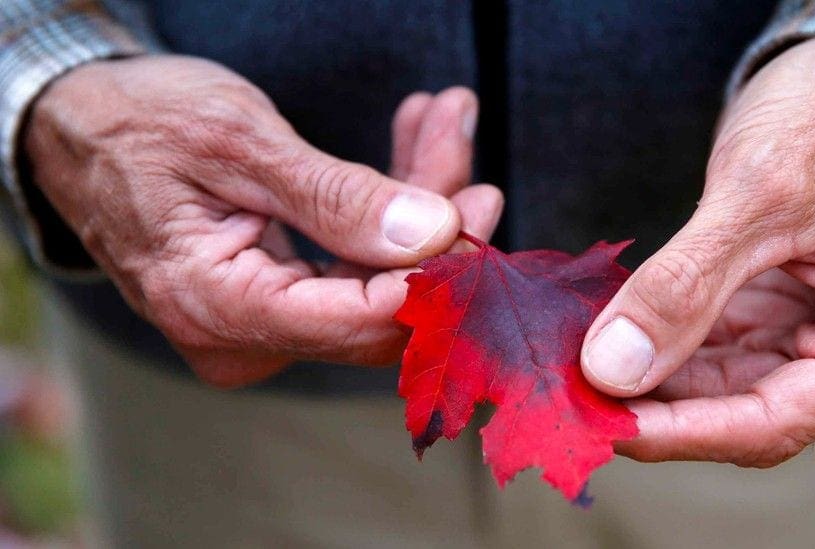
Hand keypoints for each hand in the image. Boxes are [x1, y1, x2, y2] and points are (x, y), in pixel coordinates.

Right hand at [24, 55, 501, 386]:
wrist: (78, 130)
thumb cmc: (138, 125)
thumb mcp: (237, 142)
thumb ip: (336, 198)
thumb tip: (434, 236)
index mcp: (220, 307)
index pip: (363, 319)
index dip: (437, 269)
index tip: (479, 202)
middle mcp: (242, 337)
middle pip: (379, 302)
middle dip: (433, 218)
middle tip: (459, 137)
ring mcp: (259, 326)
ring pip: (374, 281)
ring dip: (415, 201)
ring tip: (438, 121)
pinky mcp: (274, 303)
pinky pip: (351, 270)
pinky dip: (383, 211)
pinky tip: (408, 149)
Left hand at [580, 39, 814, 465]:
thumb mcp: (757, 196)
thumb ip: (684, 287)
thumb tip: (614, 369)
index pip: (772, 423)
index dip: (680, 432)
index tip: (605, 429)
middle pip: (740, 412)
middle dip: (654, 406)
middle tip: (574, 400)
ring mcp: (814, 335)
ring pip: (716, 384)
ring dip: (647, 378)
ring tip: (577, 371)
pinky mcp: (776, 313)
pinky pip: (709, 346)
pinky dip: (658, 343)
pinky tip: (606, 338)